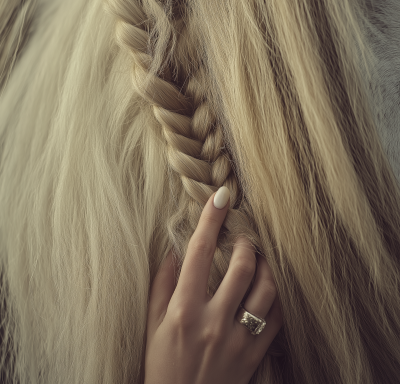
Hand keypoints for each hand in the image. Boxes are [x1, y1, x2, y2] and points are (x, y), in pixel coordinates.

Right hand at [144, 186, 282, 383]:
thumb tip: (174, 252)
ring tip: (261, 258)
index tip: (221, 197)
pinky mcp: (255, 355)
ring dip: (266, 266)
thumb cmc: (161, 365)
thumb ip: (161, 285)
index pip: (200, 253)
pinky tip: (270, 288)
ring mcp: (238, 339)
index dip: (211, 220)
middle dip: (247, 244)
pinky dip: (277, 297)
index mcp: (184, 310)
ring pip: (266, 290)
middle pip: (243, 267)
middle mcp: (213, 321)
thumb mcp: (153, 325)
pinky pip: (277, 318)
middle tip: (244, 238)